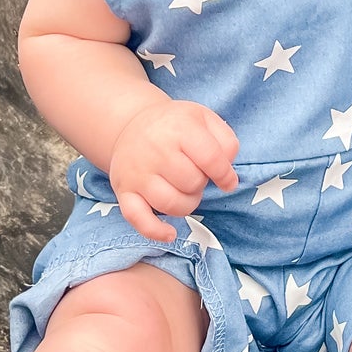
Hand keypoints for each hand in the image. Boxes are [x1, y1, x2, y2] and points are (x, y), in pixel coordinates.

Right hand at [107, 99, 238, 242]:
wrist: (130, 125)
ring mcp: (138, 173)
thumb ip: (226, 141)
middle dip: (201, 183)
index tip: (228, 181)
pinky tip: (170, 233)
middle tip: (194, 173)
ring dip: (186, 203)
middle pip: (192, 183)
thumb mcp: (205, 118)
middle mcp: (155, 150)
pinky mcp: (124, 191)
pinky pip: (138, 219)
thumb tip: (228, 174)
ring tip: (184, 190)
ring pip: (172, 204)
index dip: (225, 175)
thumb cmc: (174, 126)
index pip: (211, 159)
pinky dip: (155, 231)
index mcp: (179, 128)